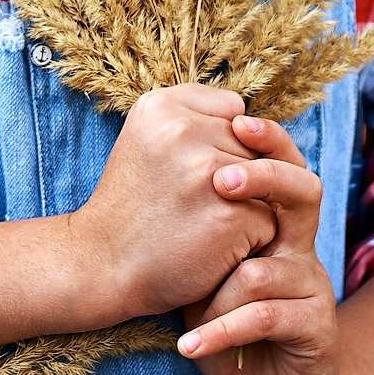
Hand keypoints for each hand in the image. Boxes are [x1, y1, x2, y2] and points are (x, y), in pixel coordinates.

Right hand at [70, 84, 271, 317]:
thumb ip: (195, 118)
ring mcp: (210, 173)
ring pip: (267, 182)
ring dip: (247, 206)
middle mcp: (183, 131)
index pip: (234, 112)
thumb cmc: (134, 205)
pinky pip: (269, 220)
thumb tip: (252, 124)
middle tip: (189, 202)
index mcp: (161, 106)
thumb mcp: (146, 140)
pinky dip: (249, 241)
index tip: (188, 171)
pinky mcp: (232, 215)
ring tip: (202, 223)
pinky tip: (213, 248)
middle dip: (237, 176)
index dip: (220, 146)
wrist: (103, 268)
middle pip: (253, 147)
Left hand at [176, 113, 348, 374]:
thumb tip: (156, 167)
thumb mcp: (204, 269)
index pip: (280, 167)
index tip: (236, 120)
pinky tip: (190, 346)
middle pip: (302, 193)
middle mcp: (300, 248)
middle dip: (265, 179)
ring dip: (216, 298)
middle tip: (220, 184)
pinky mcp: (317, 328)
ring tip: (188, 319)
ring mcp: (312, 287)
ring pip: (263, 270)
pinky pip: (265, 317)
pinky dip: (221, 332)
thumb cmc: (228, 321)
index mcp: (276, 226)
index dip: (265, 141)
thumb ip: (194, 224)